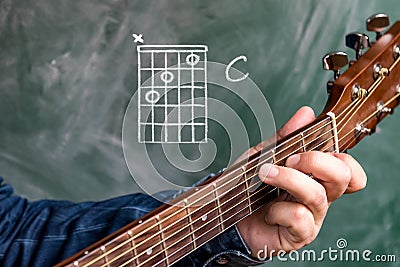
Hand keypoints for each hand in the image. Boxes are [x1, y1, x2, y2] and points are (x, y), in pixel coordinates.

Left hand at [236, 106, 366, 257]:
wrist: (231, 218)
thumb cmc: (251, 188)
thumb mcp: (264, 156)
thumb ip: (285, 138)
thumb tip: (306, 114)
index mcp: (315, 176)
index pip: (347, 167)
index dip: (341, 155)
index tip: (311, 144)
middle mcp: (319, 196)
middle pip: (344, 177)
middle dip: (316, 161)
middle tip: (290, 159)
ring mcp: (312, 217)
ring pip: (317, 195)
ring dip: (288, 179)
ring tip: (265, 174)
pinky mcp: (300, 235)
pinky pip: (299, 218)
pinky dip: (279, 210)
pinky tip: (267, 212)